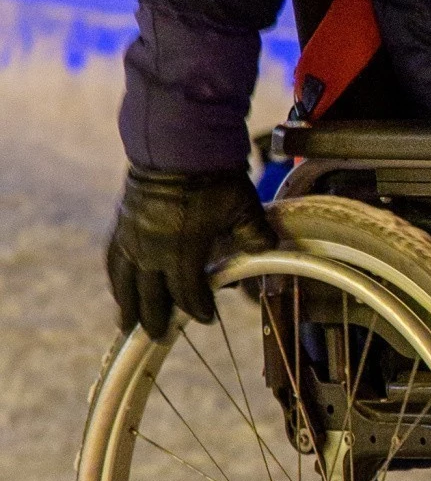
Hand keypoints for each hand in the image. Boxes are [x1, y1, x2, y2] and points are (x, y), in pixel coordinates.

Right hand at [106, 167, 275, 340]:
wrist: (177, 143)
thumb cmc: (214, 176)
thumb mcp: (244, 207)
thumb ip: (255, 236)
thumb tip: (267, 256)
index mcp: (182, 251)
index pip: (188, 293)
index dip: (198, 309)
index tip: (207, 319)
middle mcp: (151, 250)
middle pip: (151, 296)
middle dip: (157, 319)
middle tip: (160, 337)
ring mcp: (132, 238)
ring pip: (126, 282)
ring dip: (127, 306)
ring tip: (127, 326)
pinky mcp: (121, 224)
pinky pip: (113, 259)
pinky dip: (115, 278)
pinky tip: (117, 288)